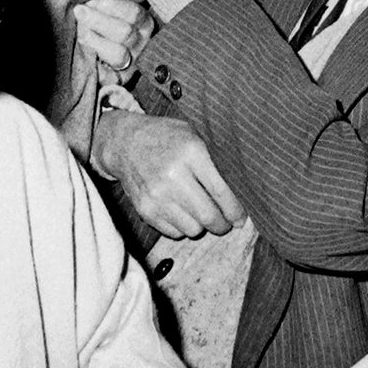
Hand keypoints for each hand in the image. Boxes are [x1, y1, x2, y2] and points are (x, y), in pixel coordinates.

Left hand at [74, 0, 152, 73]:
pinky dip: (96, 67)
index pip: (134, 13)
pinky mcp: (119, 80)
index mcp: (144, 23)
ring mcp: (132, 63)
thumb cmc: (112, 24)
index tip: (94, 0)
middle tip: (79, 11)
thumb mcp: (119, 8)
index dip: (113, 5)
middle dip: (98, 20)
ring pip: (118, 54)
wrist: (113, 57)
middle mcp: (142, 43)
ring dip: (95, 41)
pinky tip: (84, 55)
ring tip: (80, 33)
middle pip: (124, 32)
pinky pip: (109, 76)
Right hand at [91, 109, 244, 238]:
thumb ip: (215, 160)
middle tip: (225, 222)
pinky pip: (174, 232)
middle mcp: (173, 175)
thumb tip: (242, 190)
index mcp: (191, 152)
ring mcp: (157, 195)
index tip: (241, 218)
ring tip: (200, 213)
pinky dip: (182, 227)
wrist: (125, 143)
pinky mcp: (145, 210)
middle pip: (208, 216)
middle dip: (222, 224)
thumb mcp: (193, 135)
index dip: (236, 210)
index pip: (221, 191)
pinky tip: (181, 212)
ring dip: (201, 225)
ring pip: (193, 229)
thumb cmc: (166, 138)